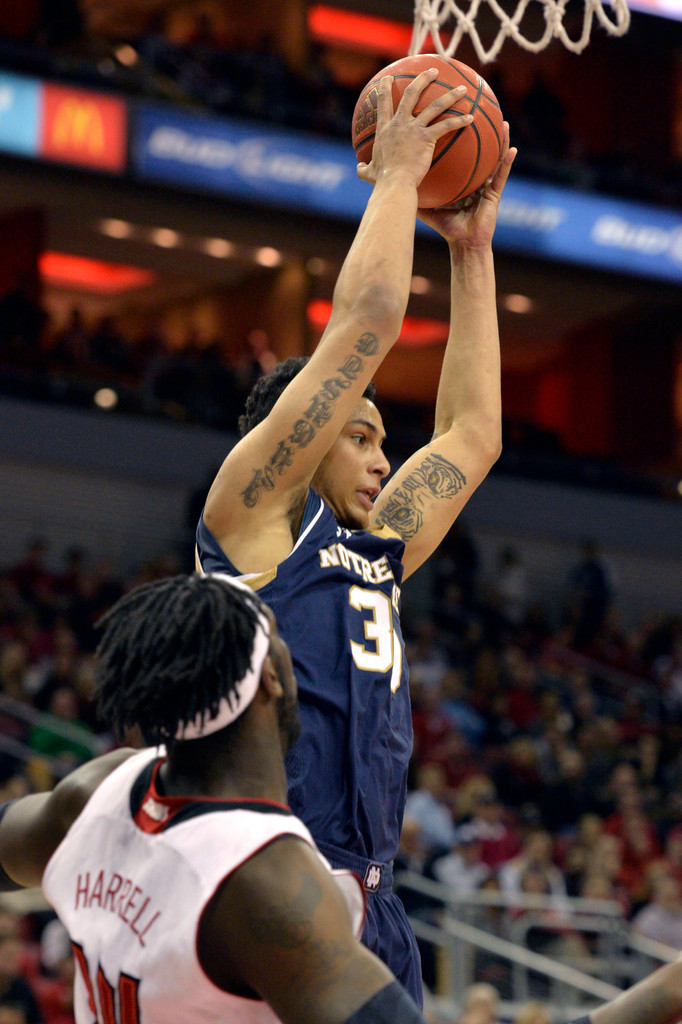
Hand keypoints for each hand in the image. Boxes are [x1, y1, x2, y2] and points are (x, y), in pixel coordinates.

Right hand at [357, 71, 473, 192]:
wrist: (394, 183)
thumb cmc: (382, 180)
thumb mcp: (368, 173)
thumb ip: (364, 168)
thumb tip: (359, 169)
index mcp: (385, 129)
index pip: (384, 102)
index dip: (385, 88)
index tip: (389, 77)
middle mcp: (399, 123)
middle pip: (411, 93)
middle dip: (423, 79)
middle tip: (433, 71)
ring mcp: (414, 129)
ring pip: (435, 105)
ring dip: (450, 95)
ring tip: (462, 88)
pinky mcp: (427, 138)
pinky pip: (446, 125)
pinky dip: (459, 120)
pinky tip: (471, 117)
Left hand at [417, 121, 516, 248]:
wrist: (463, 244)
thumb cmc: (447, 228)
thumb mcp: (428, 209)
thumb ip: (415, 195)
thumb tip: (396, 185)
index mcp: (461, 179)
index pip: (459, 156)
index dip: (456, 139)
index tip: (452, 121)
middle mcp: (475, 178)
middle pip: (478, 152)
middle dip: (480, 133)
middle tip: (479, 113)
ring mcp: (486, 185)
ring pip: (494, 158)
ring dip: (501, 141)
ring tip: (504, 123)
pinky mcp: (495, 194)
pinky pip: (501, 175)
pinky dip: (507, 162)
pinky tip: (513, 149)